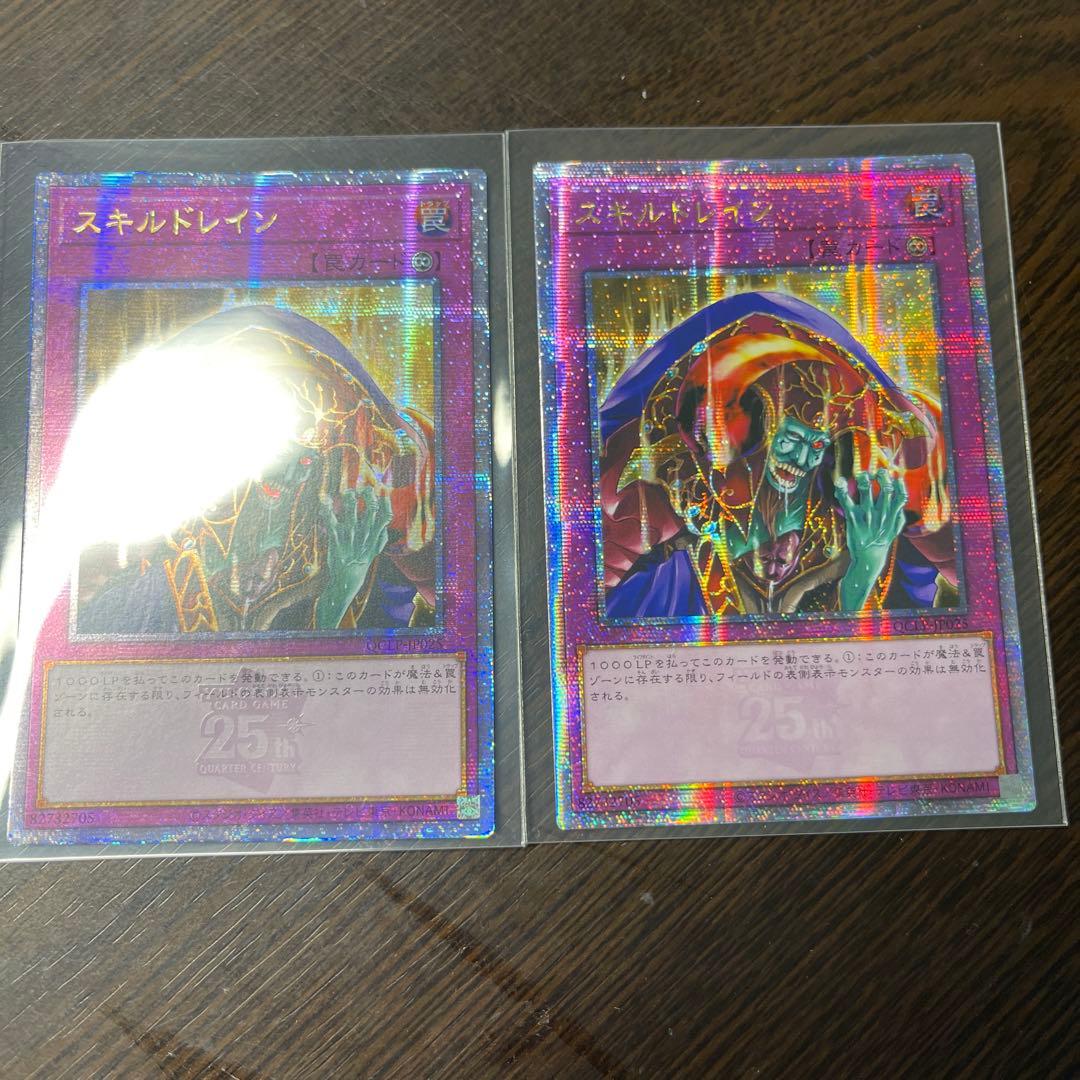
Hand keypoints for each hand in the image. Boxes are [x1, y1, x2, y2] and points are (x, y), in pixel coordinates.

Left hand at [317, 484, 392, 628]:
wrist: (347, 578)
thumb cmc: (361, 561)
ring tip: (347, 492)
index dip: (385, 501)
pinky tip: (324, 501)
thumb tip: (387, 522)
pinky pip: (331, 522)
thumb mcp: (376, 550)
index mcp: (374, 535)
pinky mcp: (335, 539)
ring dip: (349, 498)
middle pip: (370, 509)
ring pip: (351, 512)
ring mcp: (350, 536)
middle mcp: (364, 533)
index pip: (385, 515)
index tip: (380, 492)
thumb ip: (382, 536)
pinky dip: (327, 510)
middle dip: (368, 495)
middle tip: (362, 490)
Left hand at [834, 467, 906, 610]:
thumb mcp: (895, 530)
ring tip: (861, 473)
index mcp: (893, 515)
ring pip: (866, 492)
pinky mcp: (853, 518)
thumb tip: (902, 501)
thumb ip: (900, 516)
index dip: (899, 483)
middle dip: (882, 477)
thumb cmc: (881, 541)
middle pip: (885, 490)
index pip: (900, 496)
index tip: (894, 474)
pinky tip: (839, 480)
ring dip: (864, 479)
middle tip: (877, 471)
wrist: (869, 557)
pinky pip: (847, 501)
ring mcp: (867, 515)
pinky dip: (842, 490)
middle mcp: (881, 514)